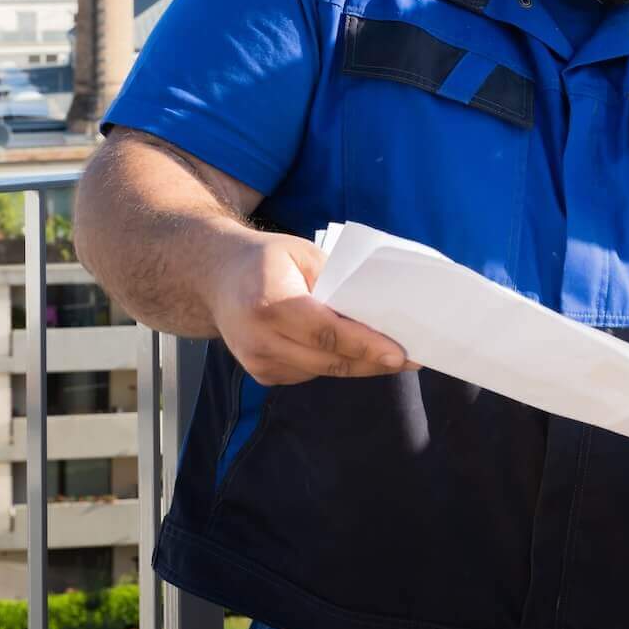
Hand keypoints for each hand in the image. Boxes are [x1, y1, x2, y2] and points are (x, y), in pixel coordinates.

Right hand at [206, 230, 409, 383]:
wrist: (216, 277)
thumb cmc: (266, 259)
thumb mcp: (302, 253)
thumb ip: (336, 281)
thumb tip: (377, 309)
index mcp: (270, 303)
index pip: (327, 334)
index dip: (366, 346)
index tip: (401, 354)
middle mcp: (259, 339)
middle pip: (329, 361)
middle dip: (374, 361)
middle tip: (411, 359)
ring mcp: (257, 362)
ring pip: (322, 371)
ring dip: (358, 365)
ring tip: (392, 356)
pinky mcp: (261, 374)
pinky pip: (309, 373)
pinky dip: (333, 364)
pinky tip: (354, 353)